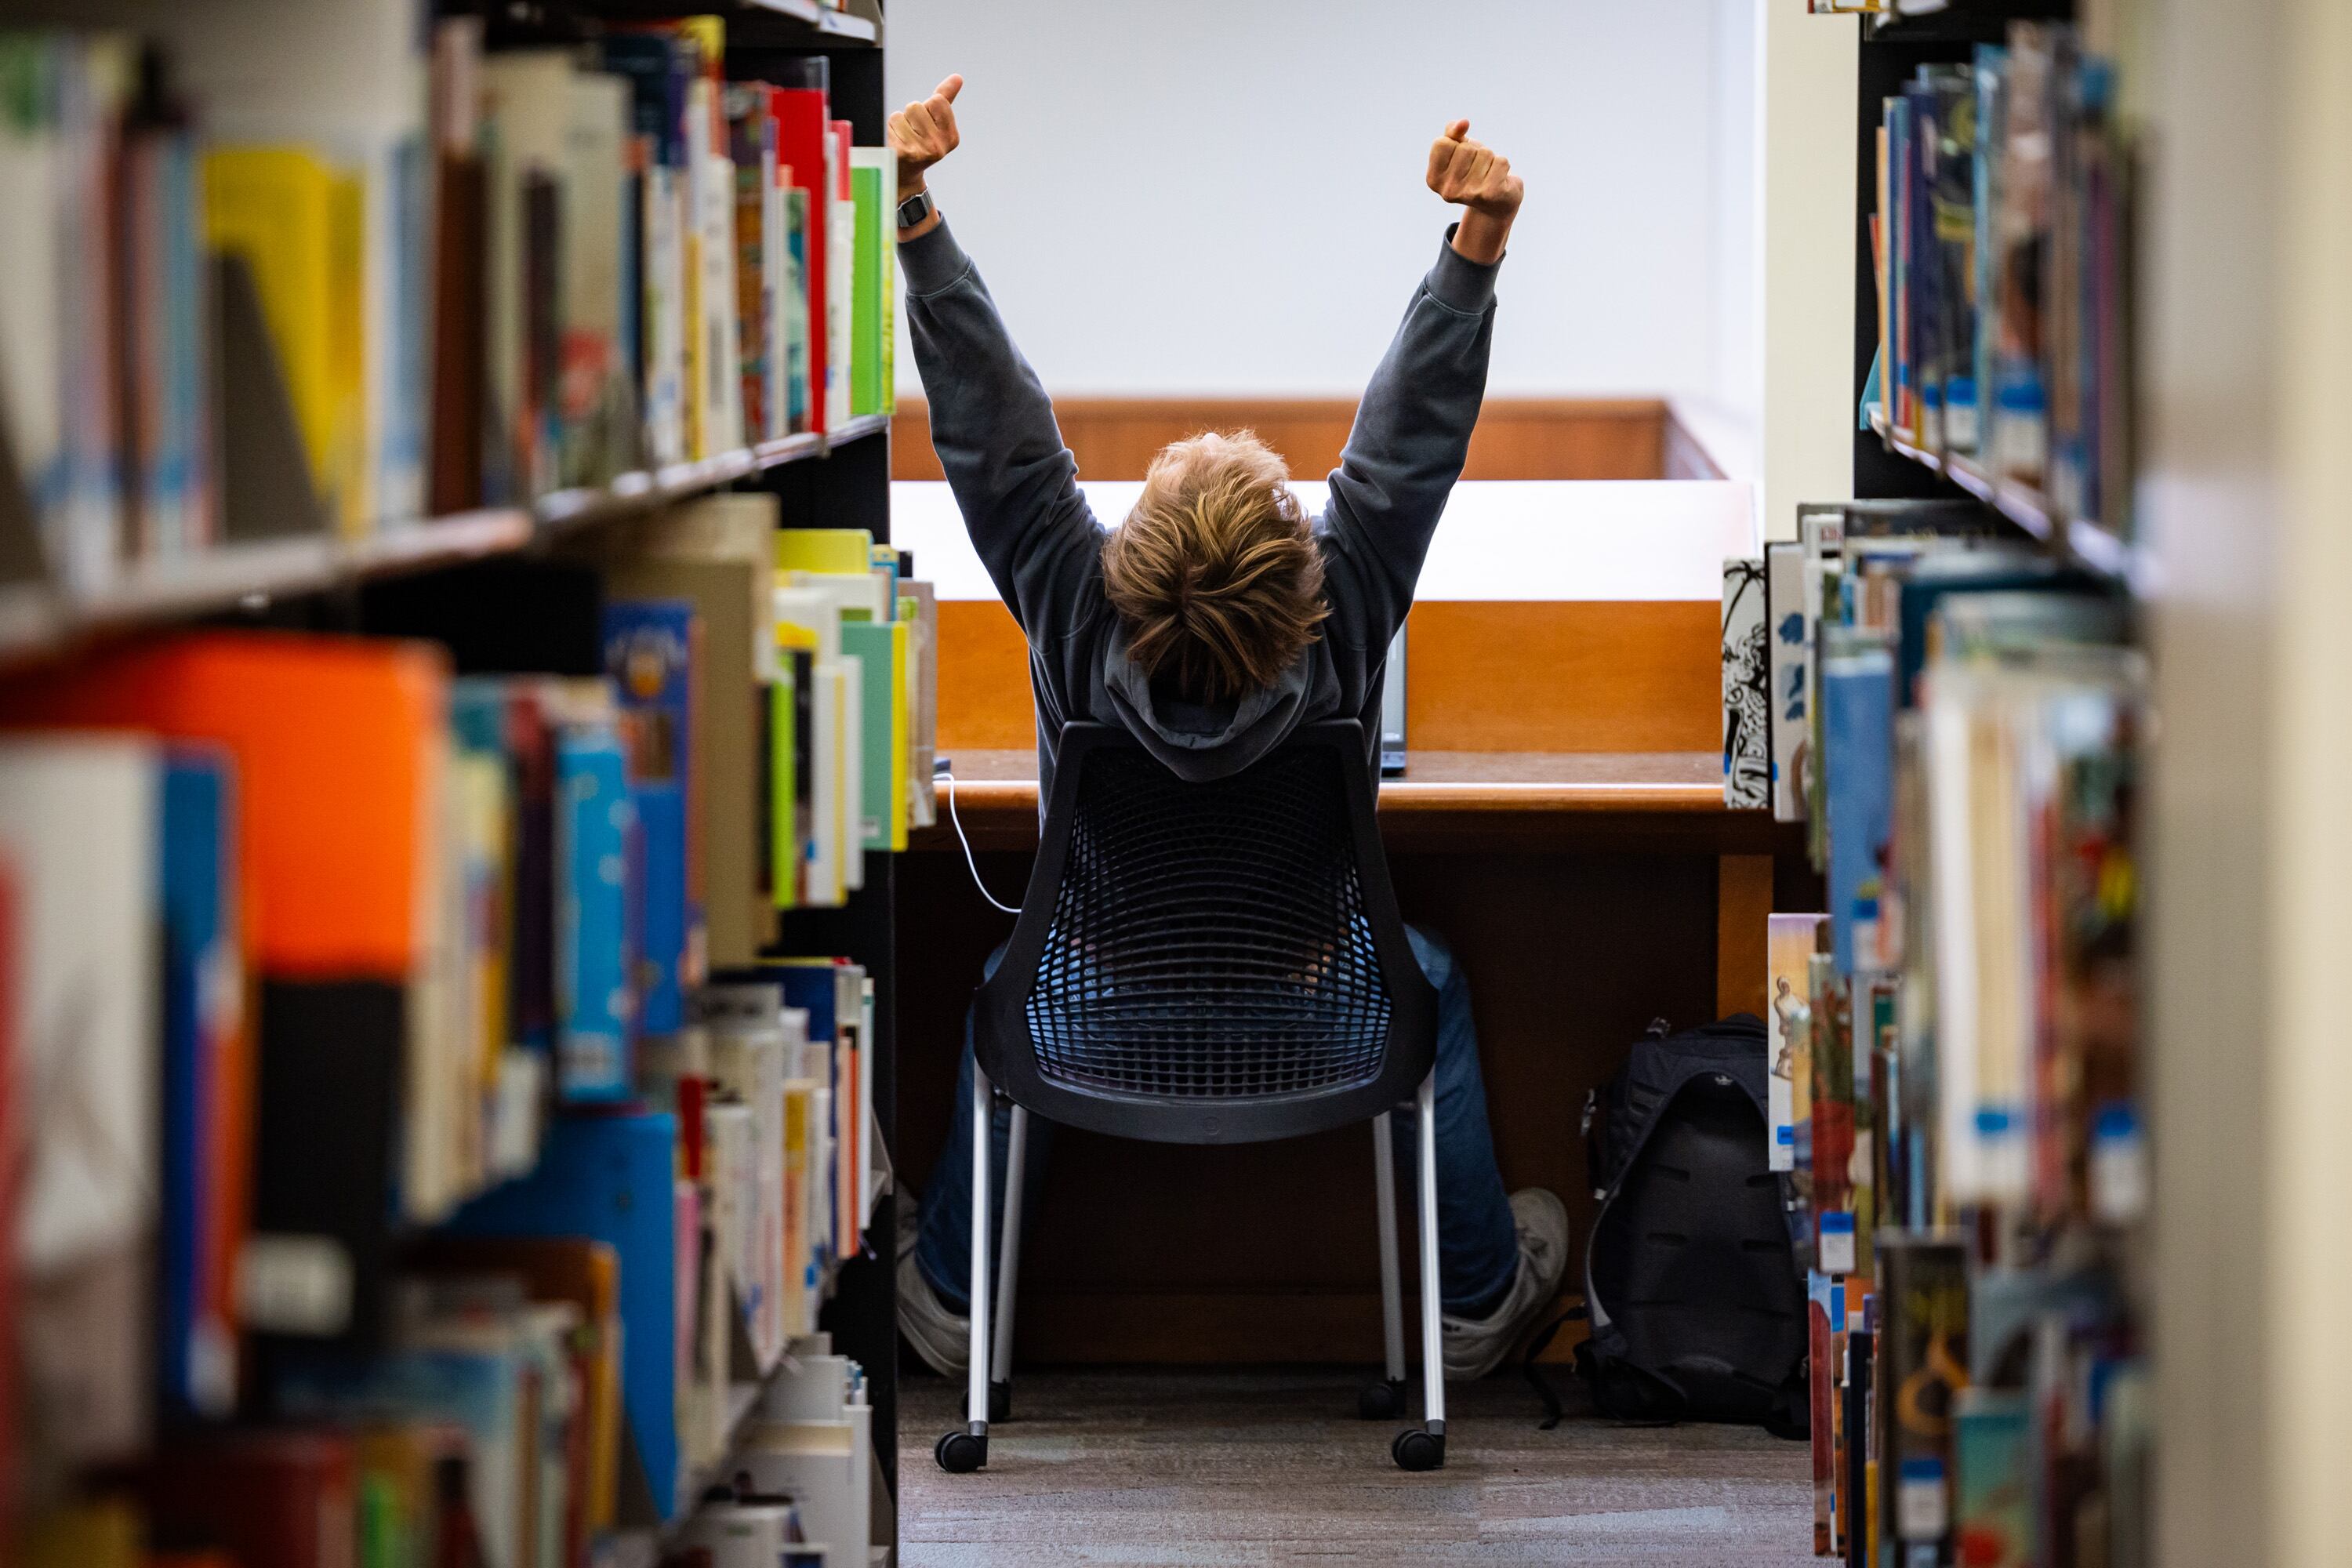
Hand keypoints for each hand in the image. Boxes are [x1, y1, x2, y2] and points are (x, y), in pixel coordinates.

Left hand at [888, 74, 961, 199]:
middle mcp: (939, 146)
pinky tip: (897, 143)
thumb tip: (957, 77)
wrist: (904, 174)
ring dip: (900, 122)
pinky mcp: (904, 152)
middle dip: (911, 115)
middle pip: (917, 105)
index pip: (938, 100)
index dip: (928, 107)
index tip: (927, 124)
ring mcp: (922, 151)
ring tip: (904, 138)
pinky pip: (893, 122)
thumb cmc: (920, 142)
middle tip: (913, 134)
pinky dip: (892, 129)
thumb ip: (946, 98)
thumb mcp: (936, 122)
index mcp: (952, 137)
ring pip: (903, 113)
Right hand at [1427, 120, 1521, 264]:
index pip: (1442, 143)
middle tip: (1477, 168)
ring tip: (1488, 174)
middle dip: (1475, 152)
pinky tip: (1499, 179)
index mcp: (1433, 180)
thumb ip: (1453, 132)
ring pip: (1484, 153)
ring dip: (1490, 159)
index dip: (1455, 145)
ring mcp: (1469, 194)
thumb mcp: (1457, 149)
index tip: (1461, 160)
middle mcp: (1448, 190)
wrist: (1496, 202)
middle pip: (1465, 148)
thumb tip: (1463, 123)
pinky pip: (1500, 161)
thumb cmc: (1473, 171)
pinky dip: (1503, 166)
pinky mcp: (1491, 193)